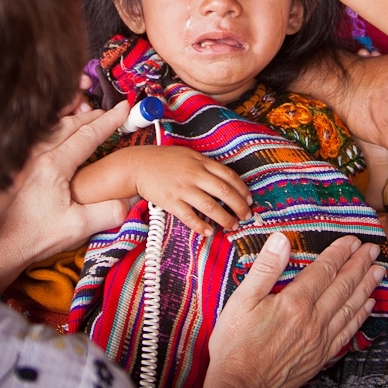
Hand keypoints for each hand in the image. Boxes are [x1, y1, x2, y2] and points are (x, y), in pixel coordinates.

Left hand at [0, 105, 130, 294]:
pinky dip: (53, 125)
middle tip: (110, 111)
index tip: (123, 109)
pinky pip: (38, 135)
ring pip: (51, 126)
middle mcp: (37, 154)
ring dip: (71, 116)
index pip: (87, 136)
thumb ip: (108, 211)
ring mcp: (23, 157)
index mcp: (53, 165)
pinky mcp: (16, 164)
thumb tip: (130, 199)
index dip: (108, 121)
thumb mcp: (78, 228)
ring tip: (85, 111)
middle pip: (69, 124)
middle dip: (93, 115)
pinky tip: (57, 127)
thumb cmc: (33, 237)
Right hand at [133, 145, 252, 234]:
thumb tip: (224, 179)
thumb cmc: (164, 160)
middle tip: (246, 216)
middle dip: (239, 206)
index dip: (242, 189)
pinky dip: (201, 226)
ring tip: (232, 226)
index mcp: (201, 161)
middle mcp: (194, 174)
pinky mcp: (171, 201)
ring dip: (225, 219)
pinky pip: (189, 217)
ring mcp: (183, 189)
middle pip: (224, 192)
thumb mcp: (188, 155)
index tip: (249, 199)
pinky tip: (209, 232)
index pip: (229, 176)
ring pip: (210, 206)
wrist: (138, 165)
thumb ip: (205, 165)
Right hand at [200, 233, 383, 387]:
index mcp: (295, 302)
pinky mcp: (320, 357)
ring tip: (379, 272)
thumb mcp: (242, 299)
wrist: (240, 387)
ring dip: (366, 287)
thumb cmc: (236, 342)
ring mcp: (320, 340)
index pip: (324, 270)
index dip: (340, 253)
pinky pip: (347, 332)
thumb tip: (281, 240)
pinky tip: (368, 306)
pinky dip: (360, 317)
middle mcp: (313, 320)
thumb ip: (265, 268)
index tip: (352, 240)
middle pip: (343, 286)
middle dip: (360, 265)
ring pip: (350, 308)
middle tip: (373, 249)